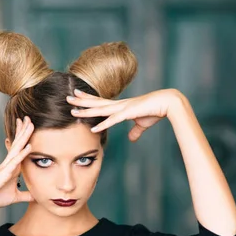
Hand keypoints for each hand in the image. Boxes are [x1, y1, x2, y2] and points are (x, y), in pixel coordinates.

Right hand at [0, 117, 34, 211]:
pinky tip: (29, 146)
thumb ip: (25, 195)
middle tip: (29, 117)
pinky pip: (15, 162)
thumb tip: (37, 196)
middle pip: (18, 144)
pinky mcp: (3, 174)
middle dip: (23, 130)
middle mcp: (8, 164)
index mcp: (11, 168)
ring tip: (30, 123)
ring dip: (24, 136)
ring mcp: (5, 167)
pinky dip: (22, 154)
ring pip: (17, 148)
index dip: (23, 138)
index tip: (28, 126)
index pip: (19, 150)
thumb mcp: (14, 197)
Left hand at [67, 88, 186, 141]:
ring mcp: (123, 108)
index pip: (100, 102)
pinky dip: (102, 124)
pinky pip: (113, 120)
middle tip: (67, 98)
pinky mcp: (129, 113)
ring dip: (86, 111)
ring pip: (100, 110)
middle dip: (81, 101)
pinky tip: (93, 129)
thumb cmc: (156, 111)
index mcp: (121, 106)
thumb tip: (131, 139)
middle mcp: (119, 105)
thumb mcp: (142, 124)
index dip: (88, 99)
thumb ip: (135, 131)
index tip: (77, 96)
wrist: (168, 103)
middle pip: (96, 102)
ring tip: (73, 110)